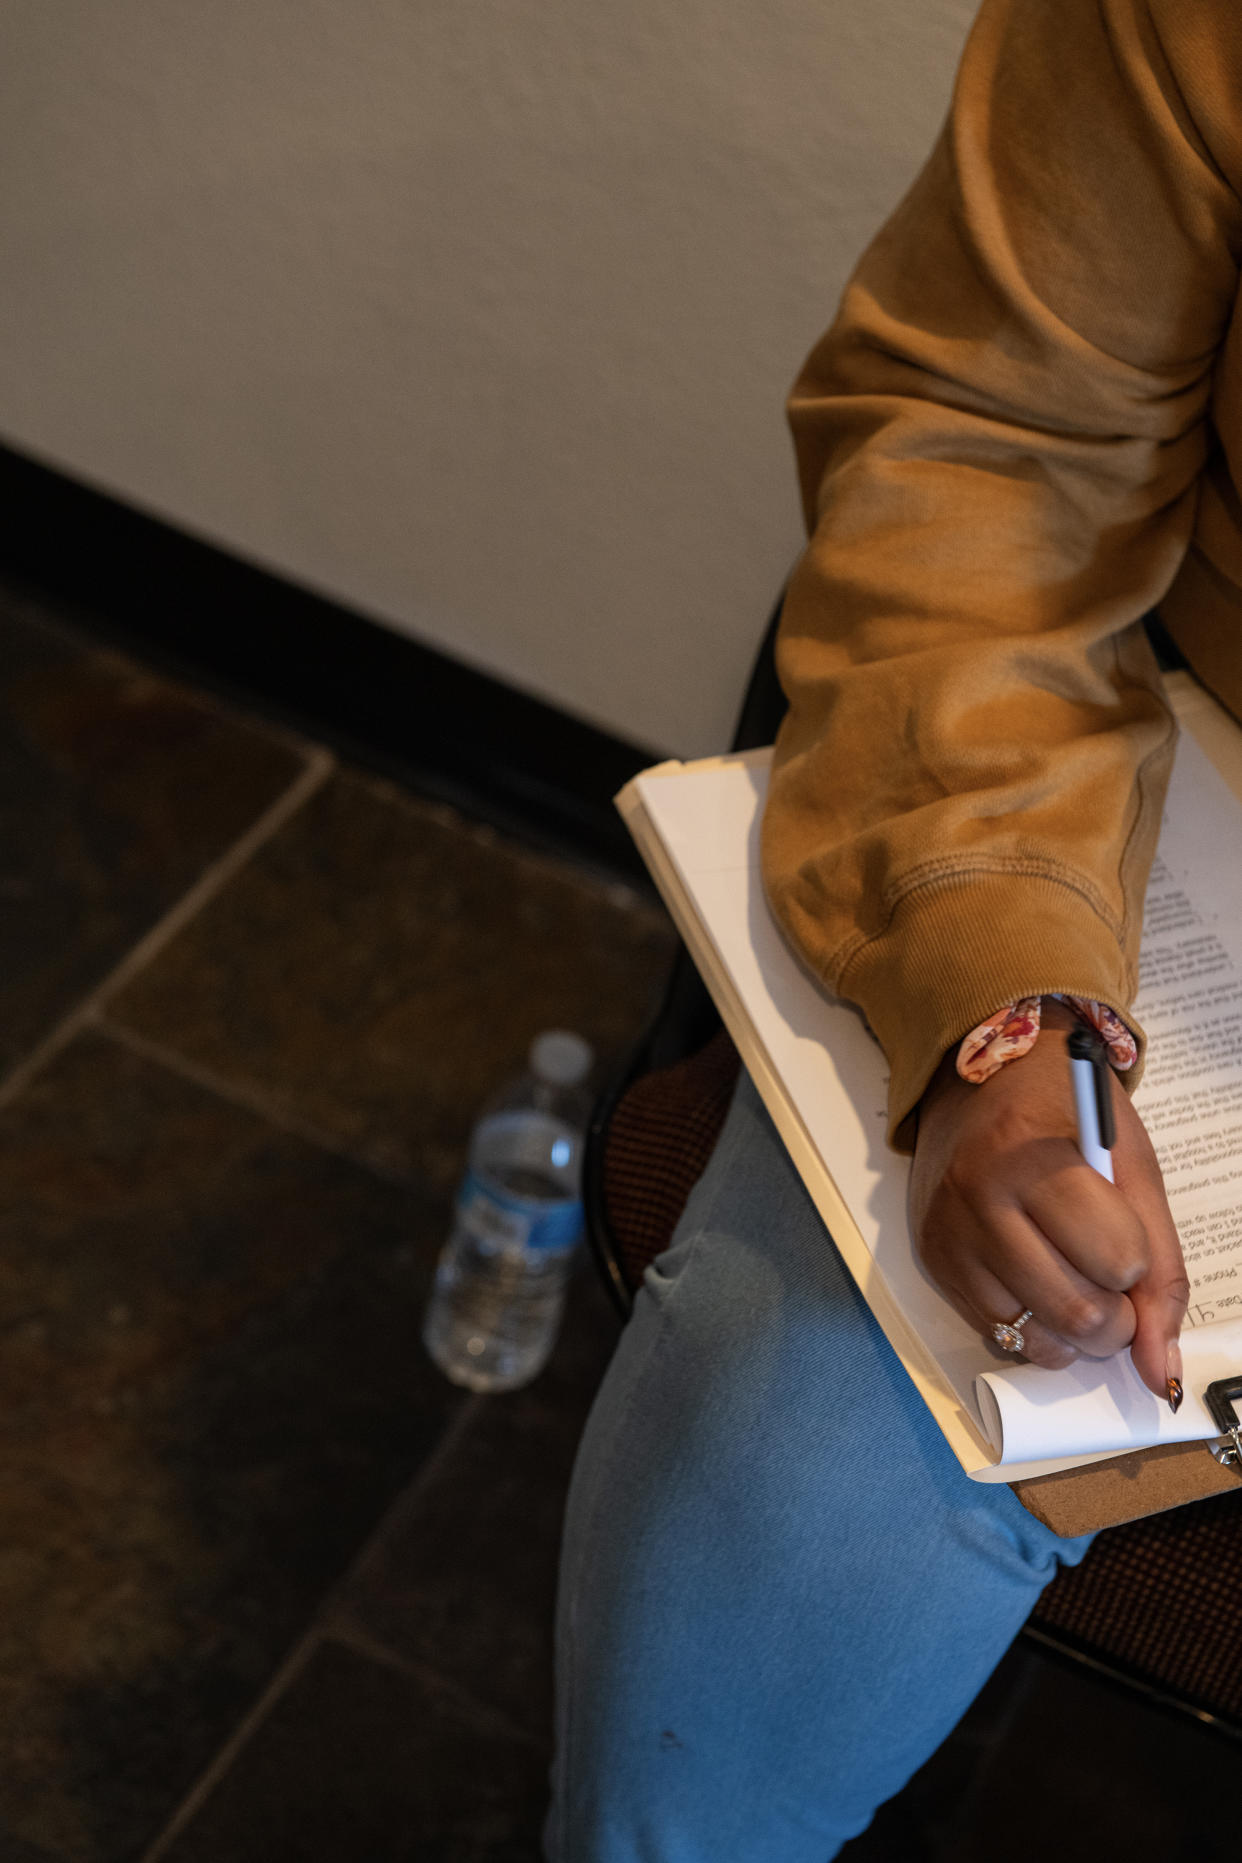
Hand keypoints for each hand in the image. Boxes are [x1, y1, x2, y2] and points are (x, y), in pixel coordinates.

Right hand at [910, 1002, 1187, 1400]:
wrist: (979, 1073)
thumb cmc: (1062, 1110)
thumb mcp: (1130, 1162)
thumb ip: (1160, 1265)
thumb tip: (1160, 1365)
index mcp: (1036, 1158)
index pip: (1117, 1262)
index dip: (1136, 1263)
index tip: (1127, 1239)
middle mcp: (981, 1198)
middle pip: (1077, 1313)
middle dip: (1116, 1320)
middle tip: (1114, 1287)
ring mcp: (950, 1233)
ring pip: (1034, 1339)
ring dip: (1073, 1332)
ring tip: (1076, 1284)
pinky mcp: (932, 1258)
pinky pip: (996, 1333)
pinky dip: (1031, 1327)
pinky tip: (1036, 1282)